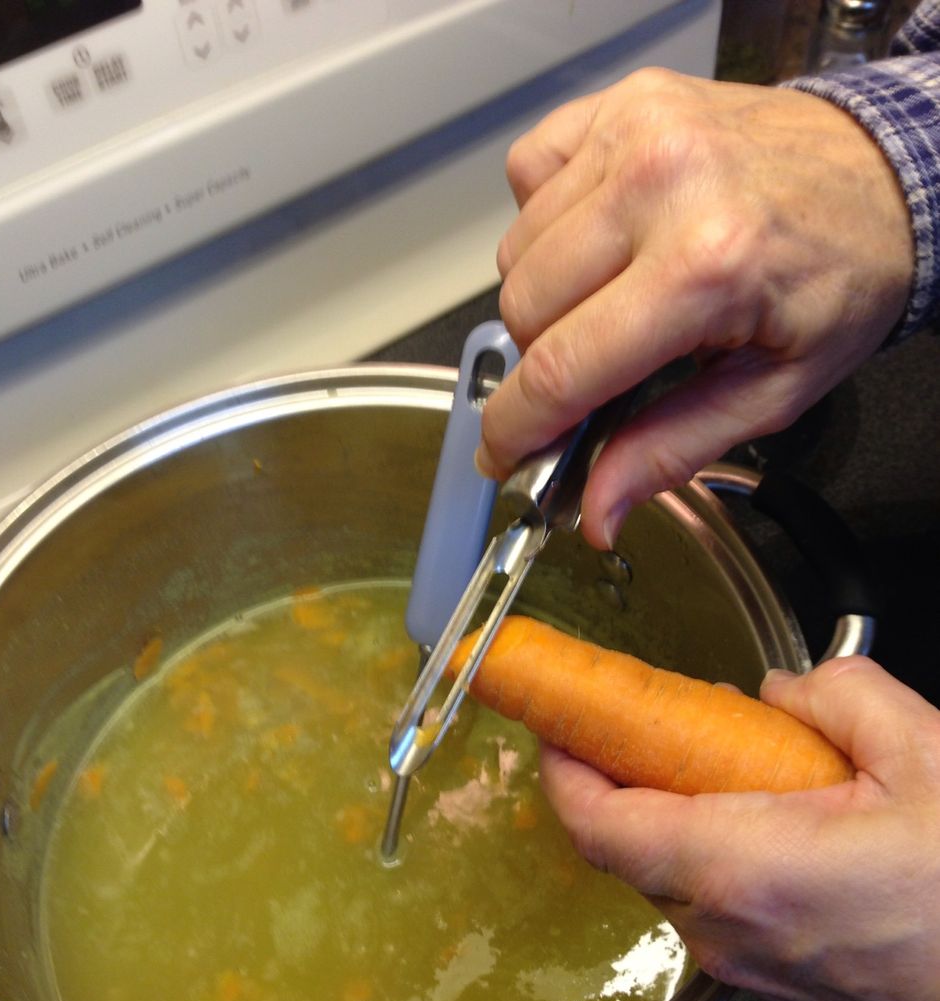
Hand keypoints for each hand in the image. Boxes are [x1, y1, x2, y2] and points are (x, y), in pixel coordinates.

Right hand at [479, 70, 913, 548]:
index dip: (515, 428)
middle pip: (523, 311)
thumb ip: (671, 452)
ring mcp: (634, 131)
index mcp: (706, 268)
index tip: (501, 456)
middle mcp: (660, 186)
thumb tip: (595, 513)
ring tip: (612, 298)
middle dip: (544, 361)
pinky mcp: (622, 102)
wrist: (884, 174)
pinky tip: (601, 237)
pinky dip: (546, 219)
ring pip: (514, 251)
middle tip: (592, 373)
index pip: (561, 369)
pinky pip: (527, 174)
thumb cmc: (839, 276)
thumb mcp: (773, 393)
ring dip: (545, 294)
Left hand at [537, 656, 939, 1000]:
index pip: (599, 821)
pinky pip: (713, 903)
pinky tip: (771, 808)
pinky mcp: (778, 981)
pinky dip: (713, 847)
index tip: (552, 718)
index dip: (561, 765)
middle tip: (644, 714)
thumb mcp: (926, 754)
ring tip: (723, 752)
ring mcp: (748, 967)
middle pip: (626, 846)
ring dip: (673, 809)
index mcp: (742, 870)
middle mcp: (726, 931)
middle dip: (621, 774)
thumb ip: (839, 695)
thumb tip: (786, 690)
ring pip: (669, 875)